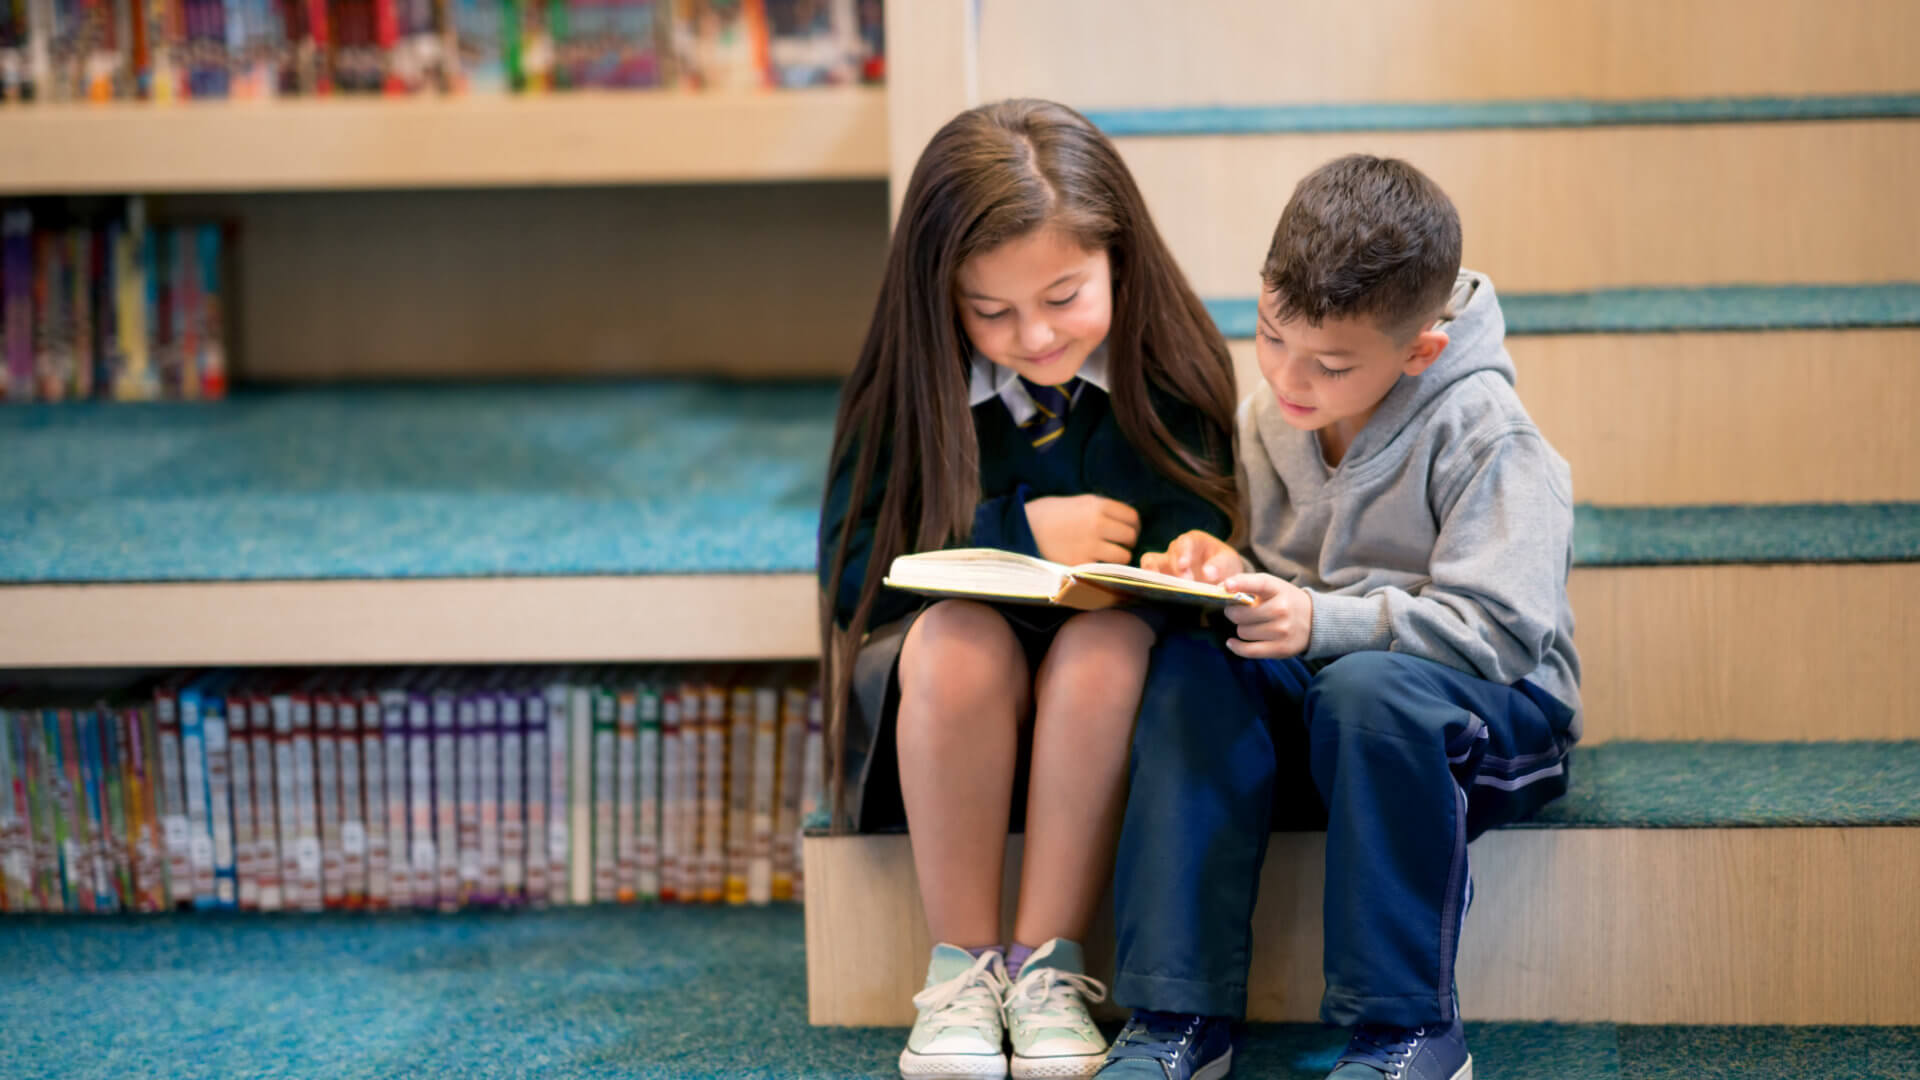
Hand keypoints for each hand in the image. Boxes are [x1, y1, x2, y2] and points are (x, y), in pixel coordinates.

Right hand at [1025, 495, 1139, 565]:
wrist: (1023, 528)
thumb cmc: (1049, 514)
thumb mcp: (1078, 502)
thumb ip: (1102, 510)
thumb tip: (1124, 521)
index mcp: (1097, 505)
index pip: (1133, 517)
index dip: (1133, 526)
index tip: (1127, 532)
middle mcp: (1097, 523)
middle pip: (1130, 536)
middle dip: (1127, 543)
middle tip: (1118, 546)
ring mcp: (1090, 544)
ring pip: (1123, 556)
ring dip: (1119, 559)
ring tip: (1108, 558)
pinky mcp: (1081, 562)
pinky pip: (1106, 569)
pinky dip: (1104, 570)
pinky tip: (1095, 566)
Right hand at [1140, 529, 1245, 582]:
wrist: (1222, 577)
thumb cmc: (1225, 565)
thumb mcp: (1229, 563)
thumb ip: (1220, 566)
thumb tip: (1207, 573)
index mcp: (1195, 540)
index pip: (1186, 542)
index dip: (1183, 553)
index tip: (1184, 566)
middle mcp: (1178, 548)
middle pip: (1170, 553)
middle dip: (1176, 568)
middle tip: (1185, 582)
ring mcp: (1166, 561)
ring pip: (1151, 560)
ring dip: (1153, 571)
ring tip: (1159, 585)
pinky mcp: (1161, 576)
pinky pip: (1147, 575)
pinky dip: (1147, 581)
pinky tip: (1152, 590)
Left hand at [1220, 573, 1313, 658]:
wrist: (1314, 621)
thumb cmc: (1284, 600)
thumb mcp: (1272, 586)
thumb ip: (1248, 584)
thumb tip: (1220, 588)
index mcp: (1278, 589)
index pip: (1258, 583)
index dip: (1240, 583)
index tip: (1226, 585)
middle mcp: (1281, 609)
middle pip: (1240, 614)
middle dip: (1233, 613)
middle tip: (1237, 611)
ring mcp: (1282, 630)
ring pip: (1242, 632)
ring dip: (1241, 628)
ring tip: (1251, 624)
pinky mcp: (1280, 649)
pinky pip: (1248, 651)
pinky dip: (1236, 647)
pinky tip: (1232, 642)